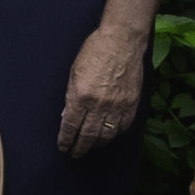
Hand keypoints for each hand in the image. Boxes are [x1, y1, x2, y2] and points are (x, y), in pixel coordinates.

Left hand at [56, 21, 146, 158]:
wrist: (122, 41)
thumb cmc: (95, 51)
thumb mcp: (74, 72)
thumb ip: (71, 96)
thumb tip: (67, 116)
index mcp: (81, 96)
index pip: (70, 126)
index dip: (66, 139)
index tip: (63, 146)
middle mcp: (99, 104)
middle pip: (88, 136)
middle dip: (80, 147)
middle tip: (75, 153)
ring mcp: (117, 105)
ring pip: (106, 135)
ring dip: (96, 144)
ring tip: (90, 146)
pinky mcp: (131, 104)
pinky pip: (122, 126)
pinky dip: (114, 134)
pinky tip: (108, 135)